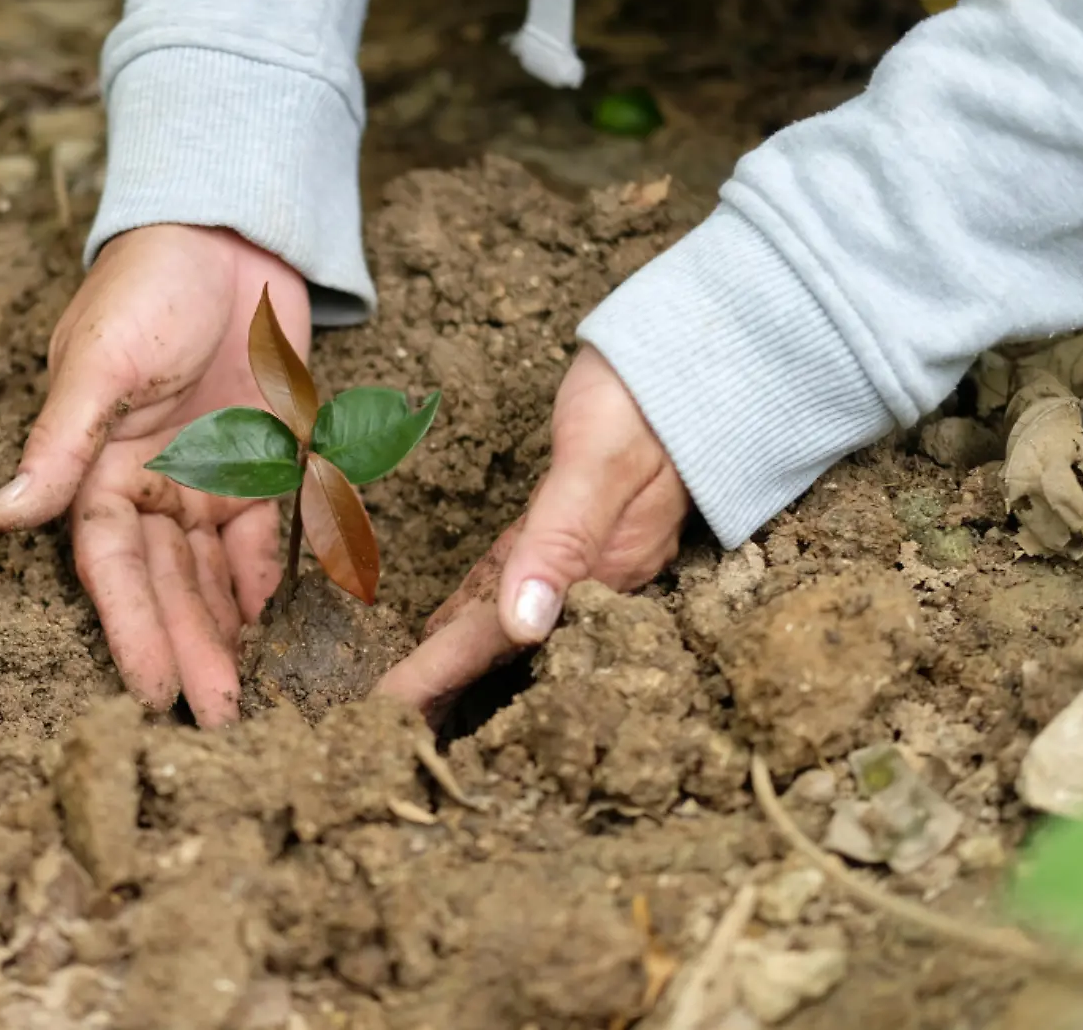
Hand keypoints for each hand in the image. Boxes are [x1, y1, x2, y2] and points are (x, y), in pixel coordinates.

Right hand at [0, 225, 310, 726]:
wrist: (228, 232)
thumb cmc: (148, 286)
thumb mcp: (101, 360)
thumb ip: (61, 442)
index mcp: (98, 468)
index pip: (112, 567)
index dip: (132, 629)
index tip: (153, 692)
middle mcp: (151, 487)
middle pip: (169, 585)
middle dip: (190, 651)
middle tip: (216, 722)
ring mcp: (210, 481)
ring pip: (217, 576)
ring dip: (230, 634)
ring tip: (248, 700)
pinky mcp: (266, 467)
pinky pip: (269, 538)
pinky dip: (274, 581)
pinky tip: (284, 629)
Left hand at [374, 346, 690, 715]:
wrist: (702, 353)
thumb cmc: (645, 400)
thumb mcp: (600, 462)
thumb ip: (562, 541)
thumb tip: (524, 625)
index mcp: (596, 575)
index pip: (498, 641)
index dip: (437, 679)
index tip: (383, 715)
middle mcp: (592, 579)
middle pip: (497, 647)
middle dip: (440, 687)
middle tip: (379, 730)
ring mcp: (586, 555)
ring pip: (501, 619)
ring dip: (453, 656)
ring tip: (405, 697)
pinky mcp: (575, 527)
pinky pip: (512, 579)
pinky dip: (474, 607)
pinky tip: (446, 624)